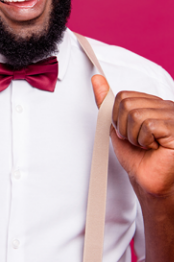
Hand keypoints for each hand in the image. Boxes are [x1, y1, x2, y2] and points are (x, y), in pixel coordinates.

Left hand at [92, 75, 173, 196]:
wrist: (147, 181)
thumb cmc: (138, 157)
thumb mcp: (117, 126)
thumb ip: (107, 103)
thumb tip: (97, 80)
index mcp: (153, 103)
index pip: (123, 96)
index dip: (118, 118)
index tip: (127, 133)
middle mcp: (165, 106)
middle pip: (127, 103)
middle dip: (124, 127)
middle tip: (137, 140)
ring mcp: (172, 116)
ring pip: (136, 114)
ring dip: (134, 136)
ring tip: (146, 144)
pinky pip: (148, 125)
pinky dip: (144, 140)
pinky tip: (154, 147)